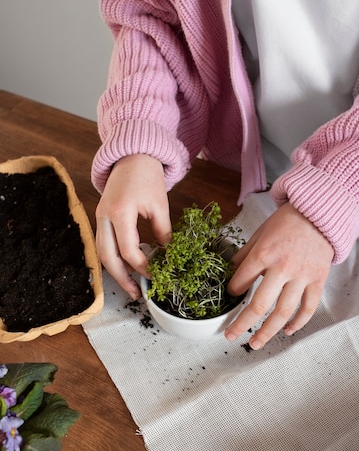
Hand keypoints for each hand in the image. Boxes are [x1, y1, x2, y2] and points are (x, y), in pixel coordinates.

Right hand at [95, 154, 171, 297]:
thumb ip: (163, 232)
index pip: (129, 250)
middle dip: (121, 279)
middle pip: (107, 257)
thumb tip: (168, 257)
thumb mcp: (160, 205)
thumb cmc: (147, 176)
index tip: (156, 275)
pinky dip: (113, 258)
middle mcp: (104, 216)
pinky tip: (126, 268)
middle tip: (136, 294)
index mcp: (120, 212)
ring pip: (101, 252)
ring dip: (115, 271)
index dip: (143, 267)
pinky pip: (103, 243)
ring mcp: (98, 216)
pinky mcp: (100, 217)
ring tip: (130, 286)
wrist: (132, 155)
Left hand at [224, 203, 333, 348]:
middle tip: (230, 336)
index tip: (230, 297)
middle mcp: (283, 267)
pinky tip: (287, 332)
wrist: (321, 212)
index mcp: (264, 253)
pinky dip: (298, 323)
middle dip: (242, 324)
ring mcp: (302, 276)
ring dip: (267, 331)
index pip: (242, 282)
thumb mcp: (260, 233)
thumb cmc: (288, 221)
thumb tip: (230, 273)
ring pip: (283, 312)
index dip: (232, 293)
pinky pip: (308, 308)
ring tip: (255, 343)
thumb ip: (245, 255)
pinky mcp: (318, 280)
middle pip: (260, 305)